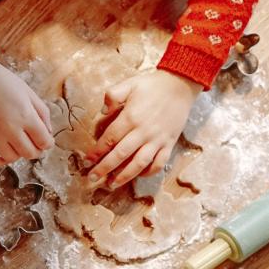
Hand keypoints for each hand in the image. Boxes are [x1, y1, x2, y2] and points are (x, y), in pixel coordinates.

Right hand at [0, 56, 53, 165]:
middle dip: (36, 150)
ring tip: (18, 144)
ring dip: (18, 154)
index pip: (44, 142)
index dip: (48, 143)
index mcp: (26, 116)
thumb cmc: (5, 83)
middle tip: (34, 144)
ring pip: (12, 158)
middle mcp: (11, 129)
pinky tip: (4, 153)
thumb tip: (48, 134)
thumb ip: (43, 114)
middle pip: (30, 153)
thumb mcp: (30, 94)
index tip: (46, 140)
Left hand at [85, 70, 201, 187]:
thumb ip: (112, 95)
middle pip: (120, 155)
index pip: (110, 139)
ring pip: (139, 163)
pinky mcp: (169, 143)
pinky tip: (139, 175)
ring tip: (112, 184)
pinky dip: (149, 172)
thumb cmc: (153, 85)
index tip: (87, 161)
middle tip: (92, 178)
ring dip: (124, 176)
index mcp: (131, 117)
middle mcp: (143, 132)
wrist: (180, 85)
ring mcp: (157, 140)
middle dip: (104, 168)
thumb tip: (102, 111)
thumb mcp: (129, 84)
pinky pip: (159, 163)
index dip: (97, 151)